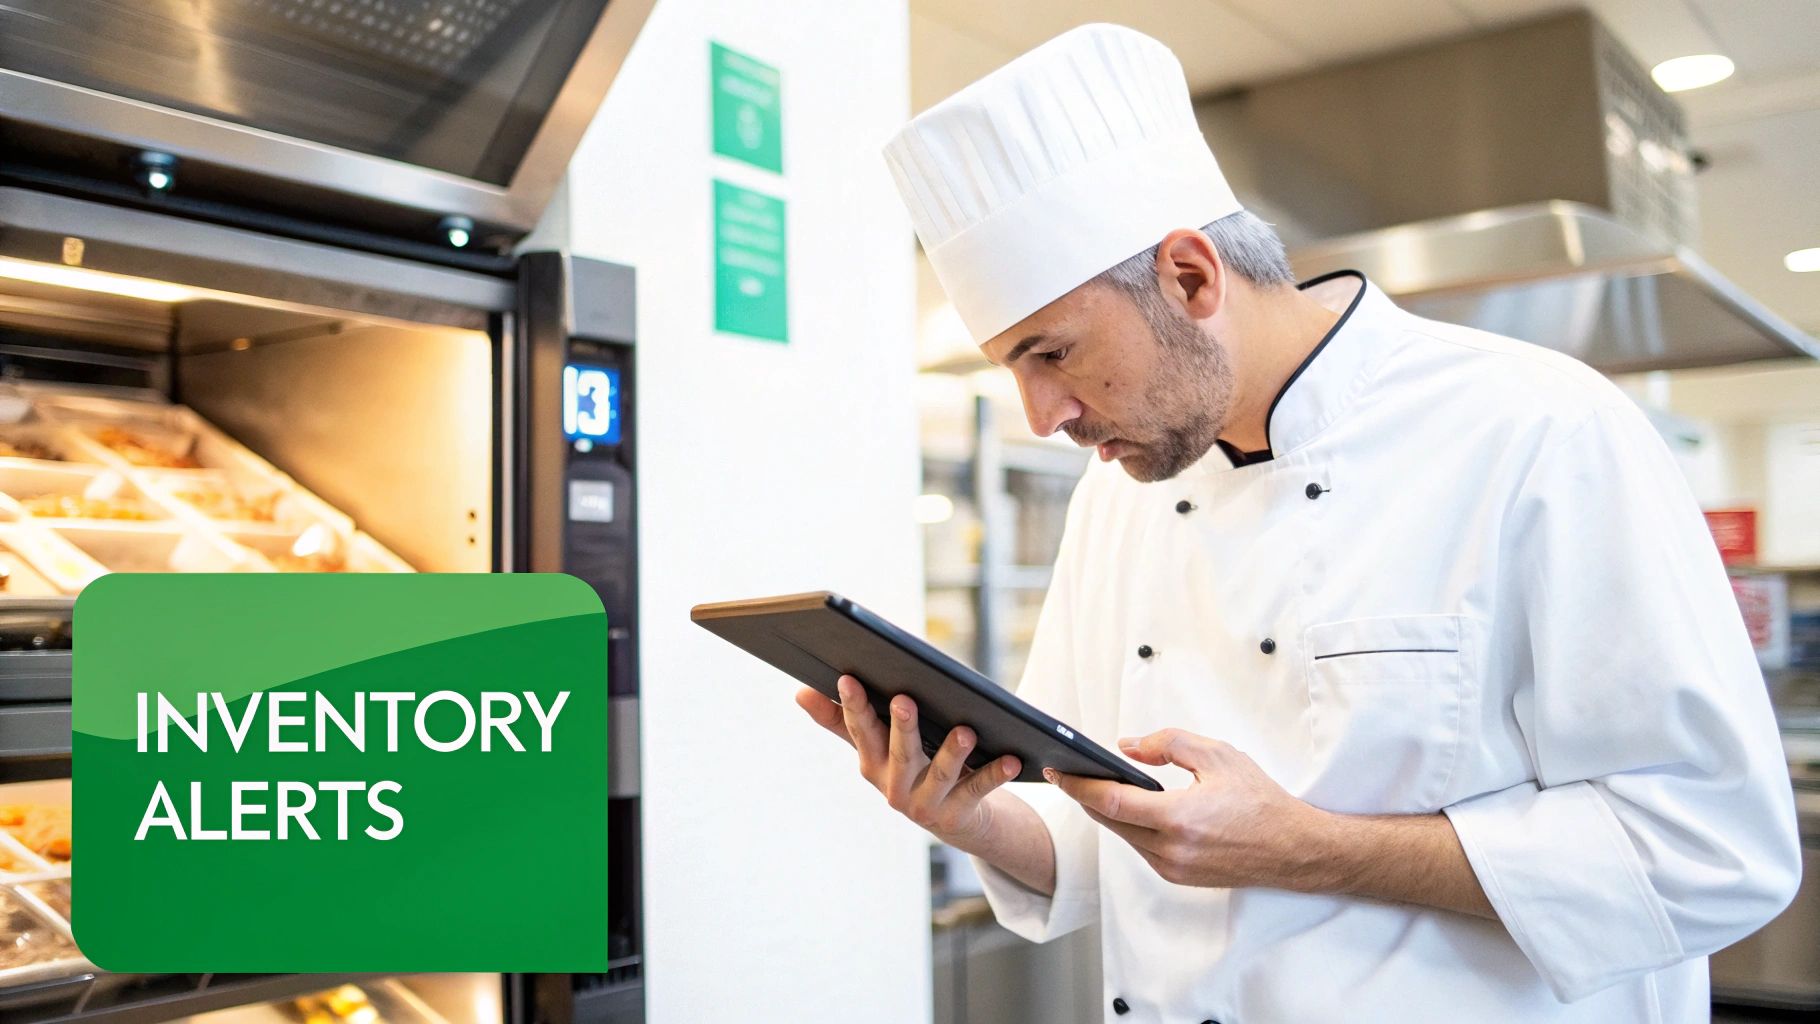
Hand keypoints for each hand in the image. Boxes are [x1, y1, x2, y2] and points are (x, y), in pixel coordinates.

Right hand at [795, 675, 1021, 846]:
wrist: (954, 819)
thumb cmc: (910, 768)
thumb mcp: (875, 747)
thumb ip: (841, 721)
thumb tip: (800, 692)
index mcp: (872, 763)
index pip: (859, 729)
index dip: (853, 705)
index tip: (847, 678)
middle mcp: (894, 786)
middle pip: (898, 751)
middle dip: (901, 727)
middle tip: (904, 700)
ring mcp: (926, 802)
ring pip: (940, 774)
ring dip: (951, 753)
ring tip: (965, 731)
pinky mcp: (958, 814)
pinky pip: (979, 790)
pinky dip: (995, 774)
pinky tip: (1012, 759)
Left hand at [1048, 727, 1327, 889]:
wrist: (1294, 849)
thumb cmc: (1261, 801)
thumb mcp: (1218, 756)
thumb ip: (1168, 743)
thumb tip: (1127, 747)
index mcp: (1179, 819)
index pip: (1111, 801)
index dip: (1078, 786)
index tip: (1058, 772)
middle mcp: (1171, 850)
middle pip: (1109, 821)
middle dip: (1086, 796)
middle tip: (1069, 773)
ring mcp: (1173, 868)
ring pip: (1124, 836)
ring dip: (1108, 812)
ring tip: (1095, 785)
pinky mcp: (1178, 877)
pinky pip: (1141, 848)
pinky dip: (1130, 827)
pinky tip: (1129, 808)